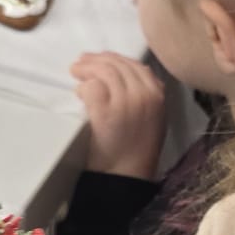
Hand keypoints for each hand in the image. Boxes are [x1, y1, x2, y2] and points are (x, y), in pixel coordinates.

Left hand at [73, 52, 167, 177]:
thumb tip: (125, 75)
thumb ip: (146, 96)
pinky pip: (92, 87)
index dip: (116, 59)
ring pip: (104, 71)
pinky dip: (83, 87)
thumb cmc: (137, 151)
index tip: (102, 59)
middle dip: (97, 60)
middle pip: (118, 64)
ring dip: (86, 68)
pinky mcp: (105, 112)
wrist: (126, 176)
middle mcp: (145, 95)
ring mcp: (125, 102)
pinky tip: (79, 92)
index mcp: (158, 96)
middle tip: (81, 62)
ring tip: (75, 71)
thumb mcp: (153, 119)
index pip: (137, 65)